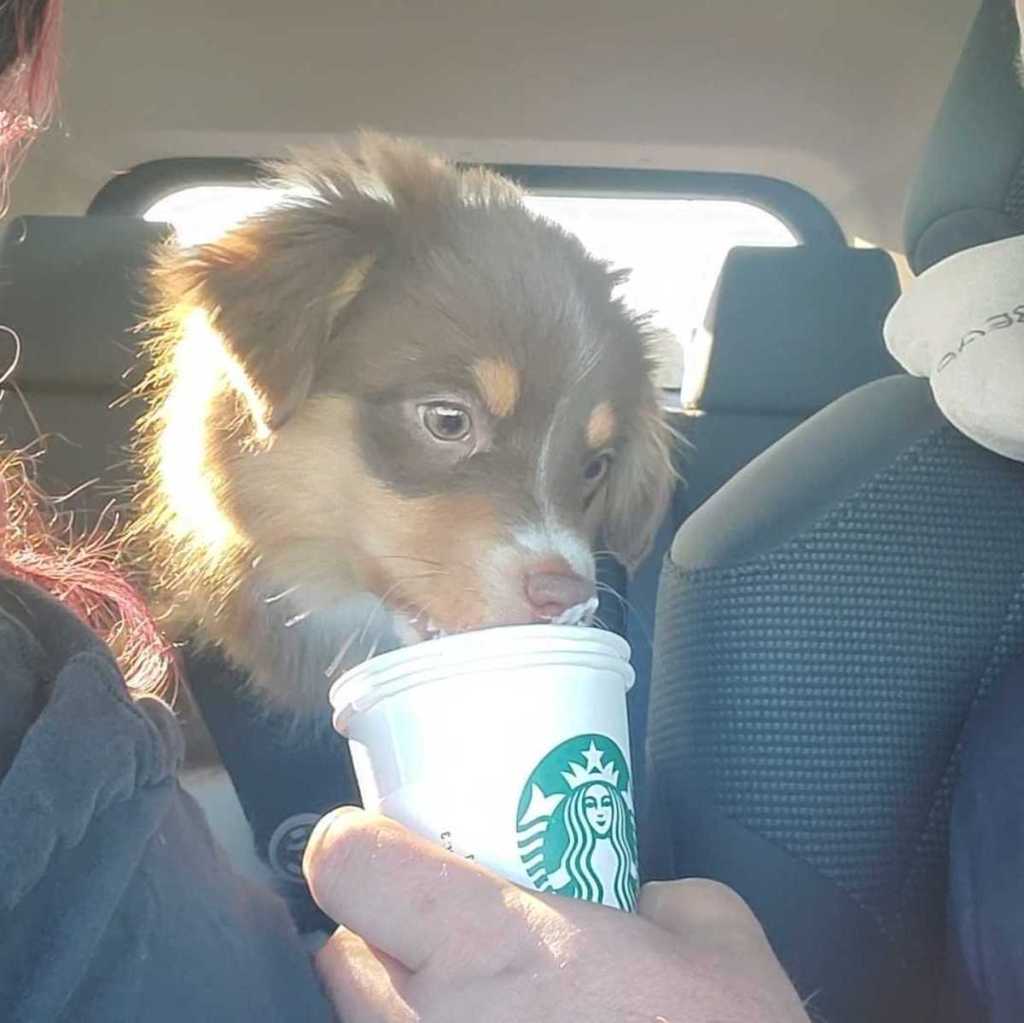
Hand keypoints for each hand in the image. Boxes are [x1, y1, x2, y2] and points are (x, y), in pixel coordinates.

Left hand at [304, 806, 810, 1022]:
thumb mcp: (720, 943)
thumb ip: (656, 896)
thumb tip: (635, 904)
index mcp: (491, 946)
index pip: (349, 864)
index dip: (361, 842)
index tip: (388, 843)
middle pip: (340, 958)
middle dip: (382, 938)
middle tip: (447, 940)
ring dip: (397, 1008)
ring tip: (471, 1011)